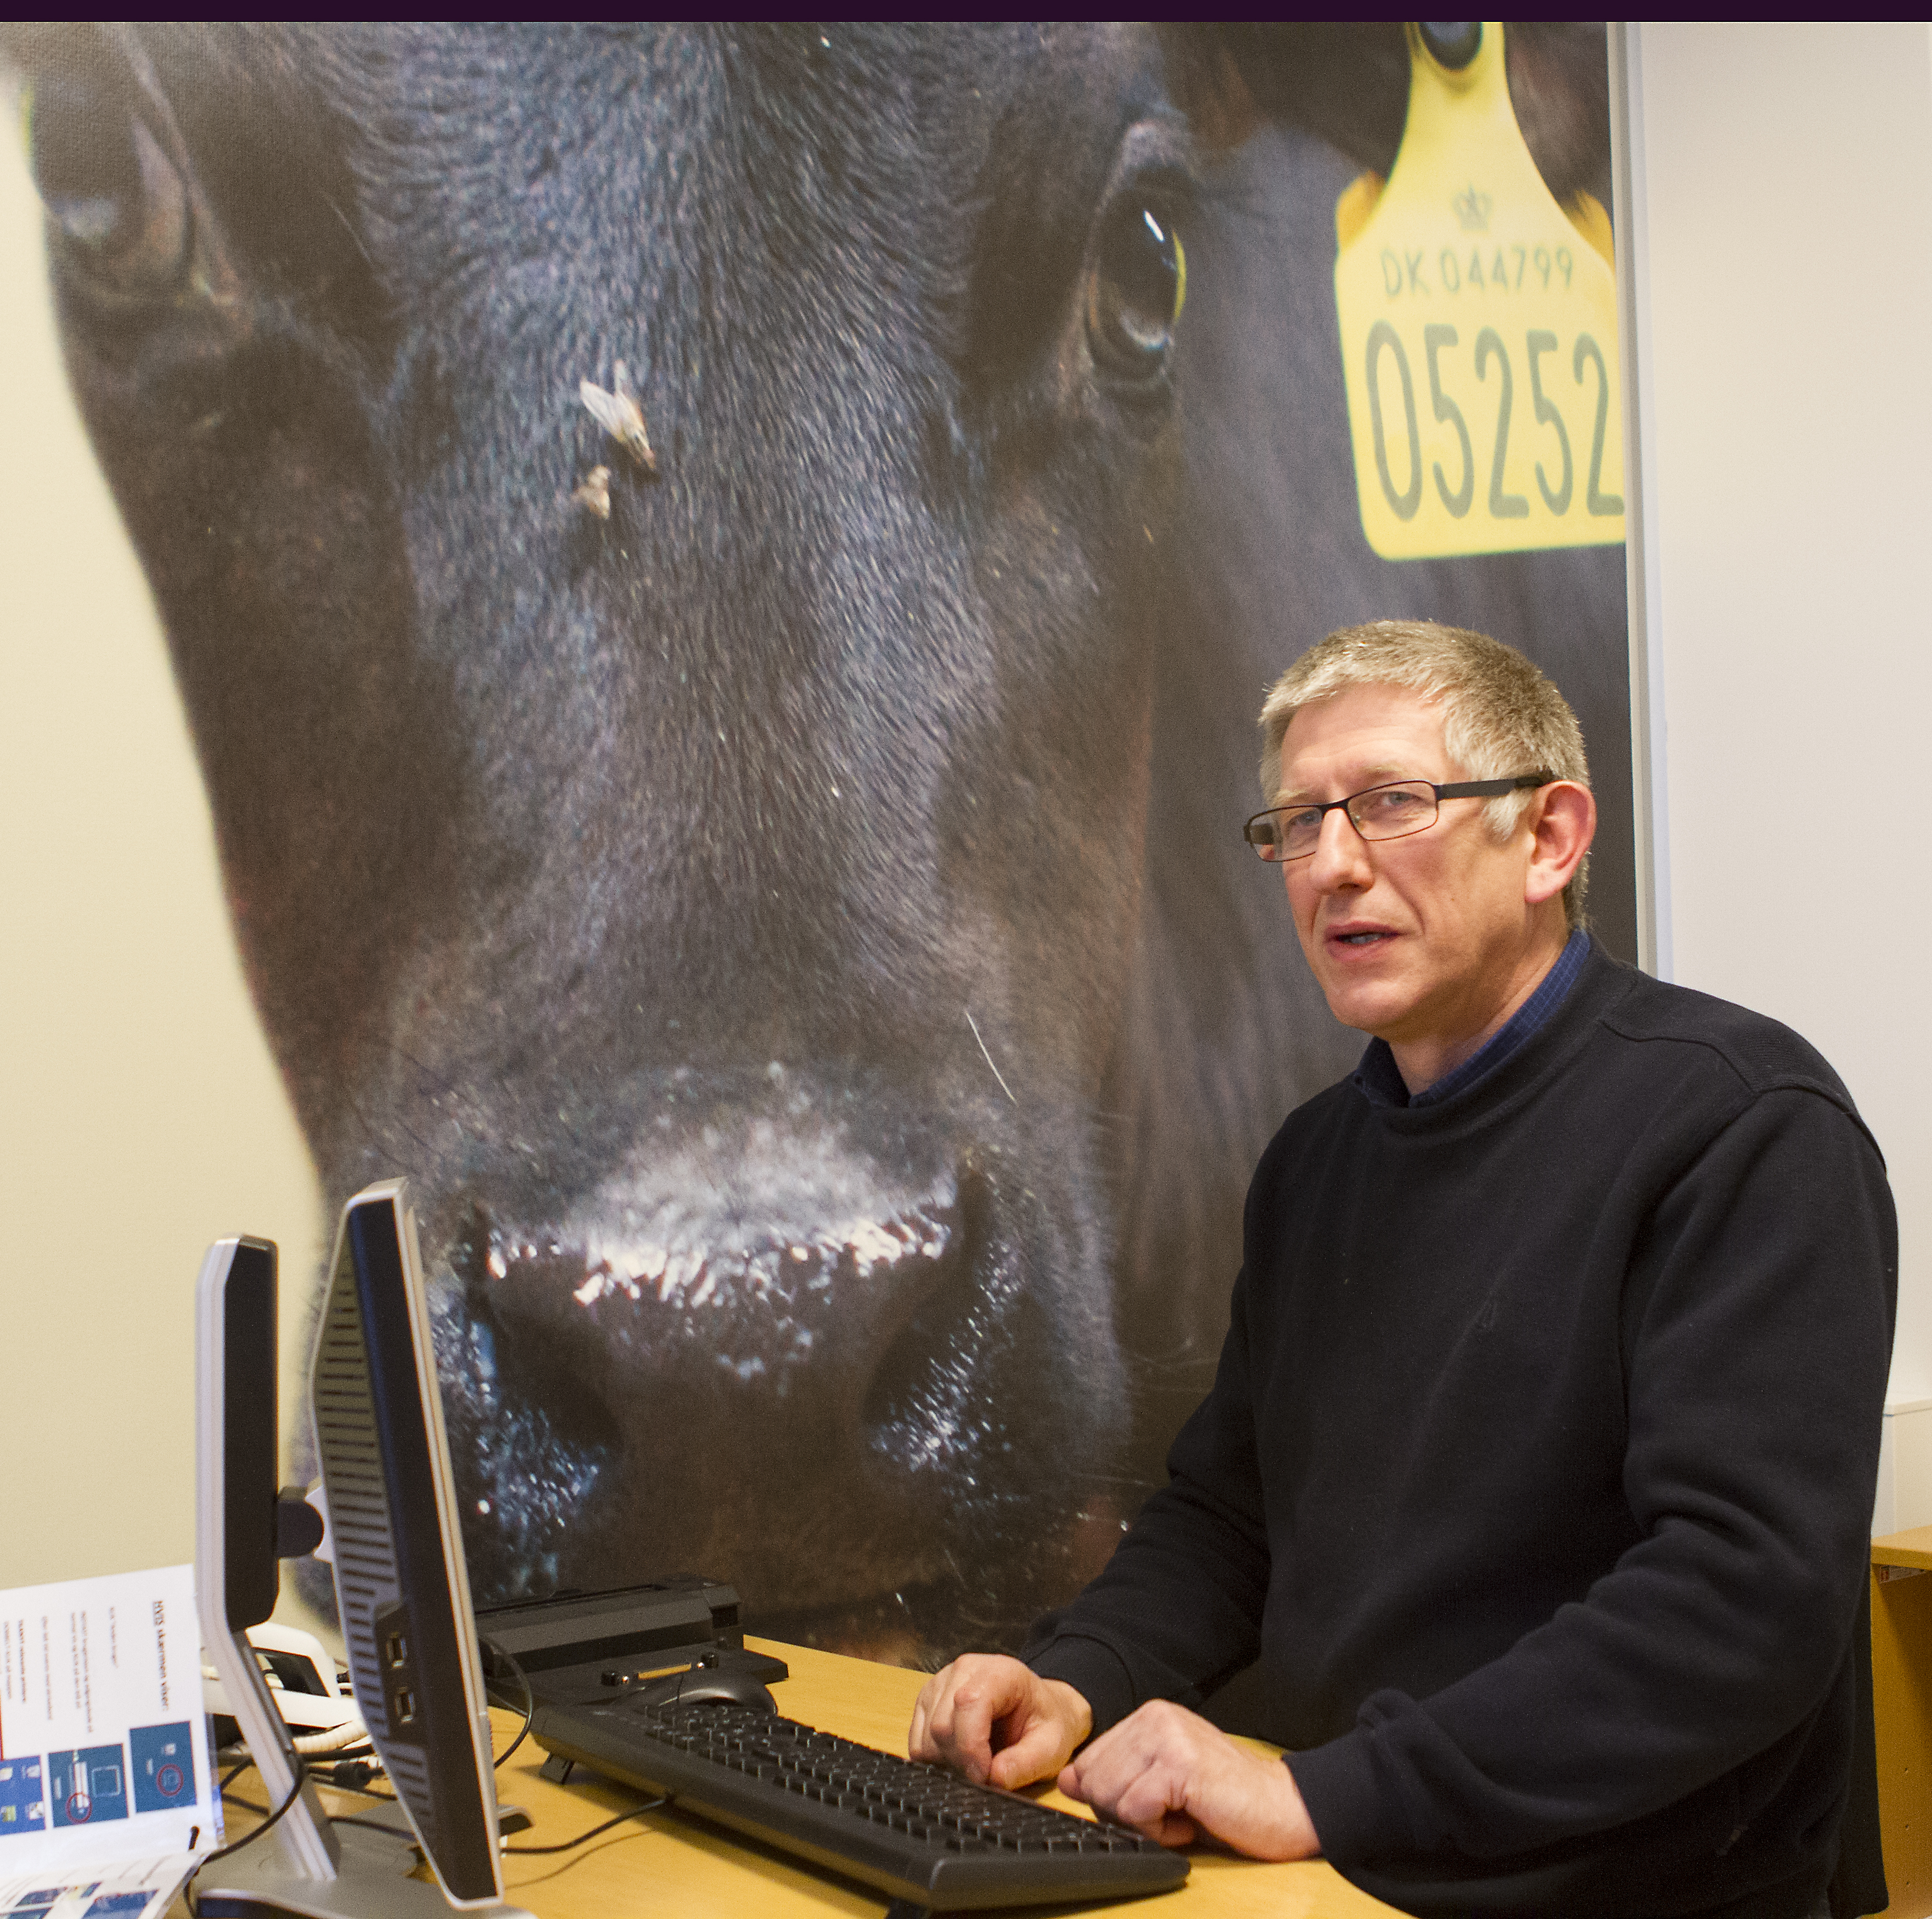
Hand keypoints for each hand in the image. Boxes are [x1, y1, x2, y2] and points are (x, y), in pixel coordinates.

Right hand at [909, 1654, 1092, 1788]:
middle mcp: (964, 1669)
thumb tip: (995, 1778)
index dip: (971, 1747)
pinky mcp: (927, 1700)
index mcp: (999, 1672)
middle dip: (961, 1761)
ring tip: (976, 1761)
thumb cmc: (1045, 1723)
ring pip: (926, 1736)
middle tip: (985, 1774)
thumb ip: (1026, 1763)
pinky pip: (917, 1740)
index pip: (968, 1703)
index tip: (984, 1776)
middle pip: (941, 1725)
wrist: (1038, 1709)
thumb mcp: (1052, 1746)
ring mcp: (941, 1682)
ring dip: (947, 1762)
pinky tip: (959, 1755)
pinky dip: (935, 1758)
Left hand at [1057, 1699, 1319, 1858]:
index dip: (1107, 1798)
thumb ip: (1119, 1773)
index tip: (1146, 1806)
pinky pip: (1135, 1811)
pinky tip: (1191, 1821)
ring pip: (1109, 1796)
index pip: (1089, 1761)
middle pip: (1094, 1781)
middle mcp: (1155, 1717)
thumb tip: (1068, 1779)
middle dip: (1125, 1813)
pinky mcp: (1181, 1765)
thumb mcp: (1164, 1779)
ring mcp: (1168, 1737)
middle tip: (1170, 1813)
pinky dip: (1160, 1831)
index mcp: (1149, 1716)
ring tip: (1182, 1814)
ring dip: (1145, 1823)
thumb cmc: (1226, 1799)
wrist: (1286, 1806)